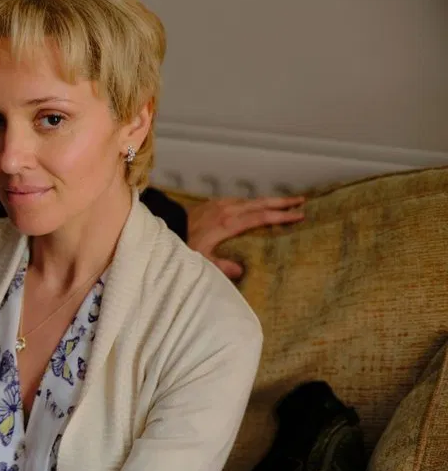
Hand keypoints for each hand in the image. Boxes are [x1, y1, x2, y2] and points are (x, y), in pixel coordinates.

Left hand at [187, 196, 305, 278]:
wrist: (167, 224)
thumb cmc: (184, 243)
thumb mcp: (200, 259)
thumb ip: (220, 265)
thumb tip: (242, 271)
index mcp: (229, 223)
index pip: (261, 217)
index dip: (282, 216)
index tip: (299, 215)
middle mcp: (228, 209)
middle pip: (261, 203)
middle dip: (282, 202)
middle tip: (302, 201)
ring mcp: (221, 203)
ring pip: (252, 199)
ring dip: (269, 200)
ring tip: (286, 202)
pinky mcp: (215, 202)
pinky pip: (241, 200)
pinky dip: (254, 201)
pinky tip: (258, 205)